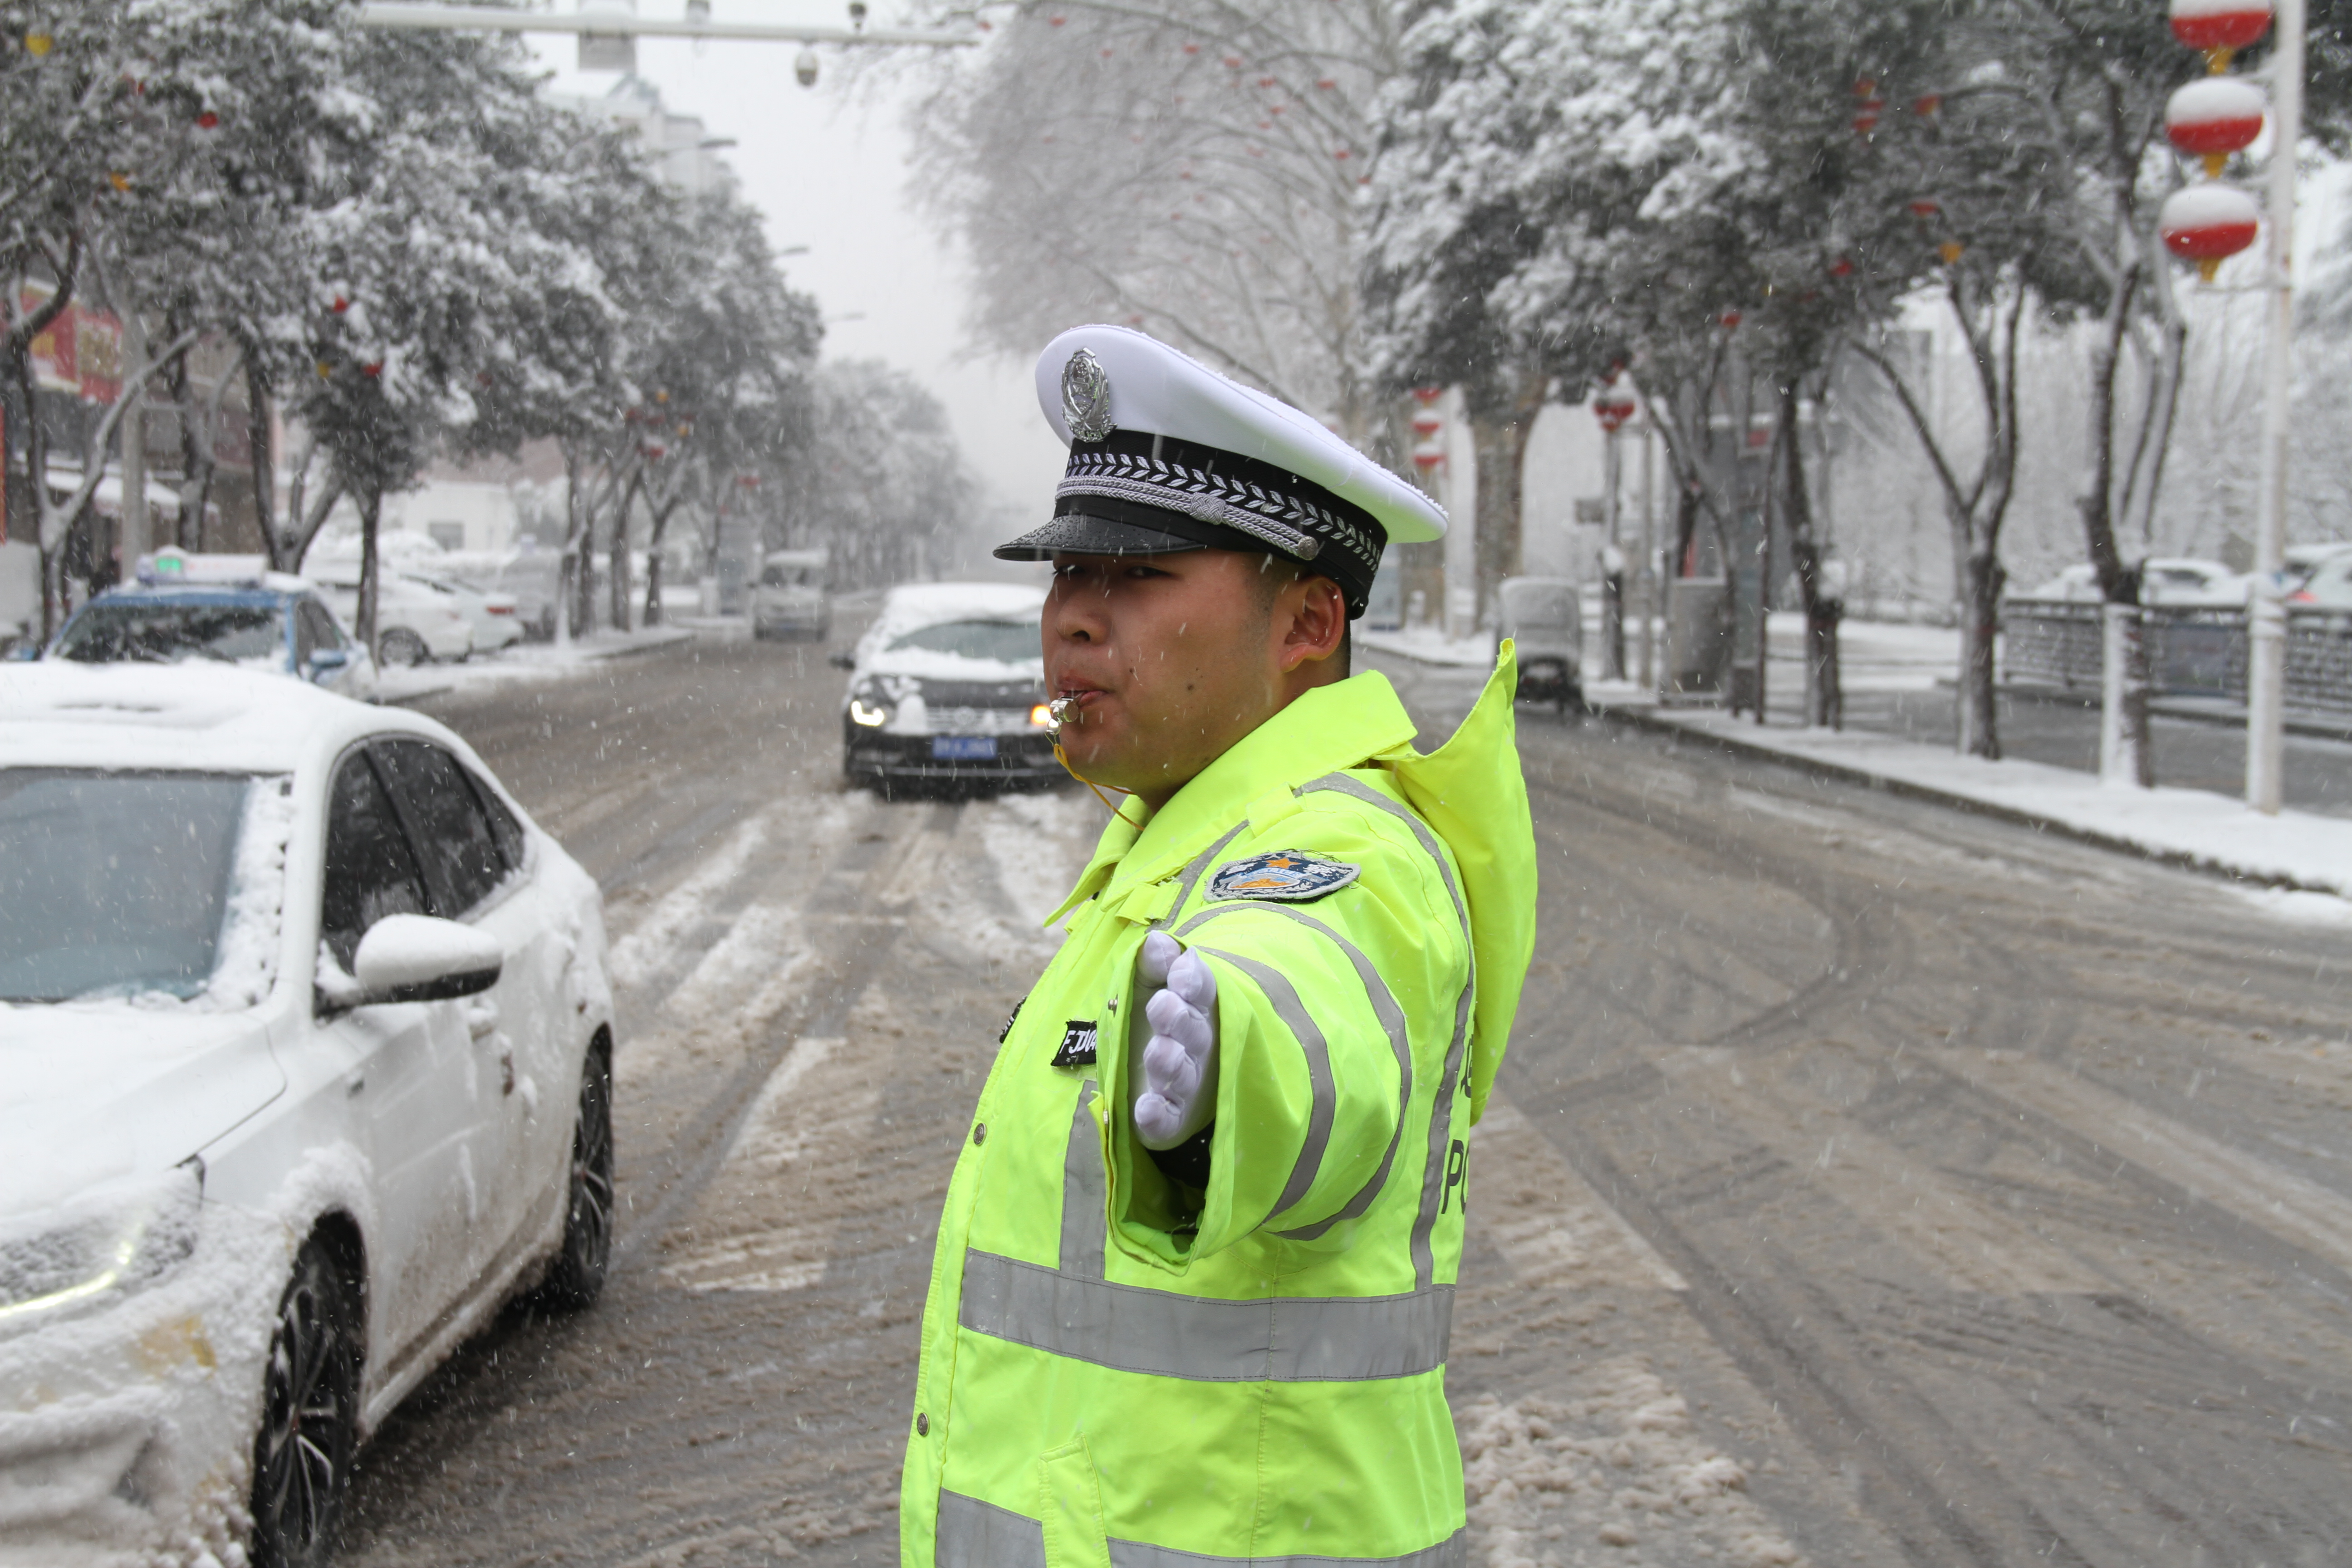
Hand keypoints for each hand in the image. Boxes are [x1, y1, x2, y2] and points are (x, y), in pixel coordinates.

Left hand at [1133, 930, 1217, 1150]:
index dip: (1191, 979)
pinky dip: (1158, 1116)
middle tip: (1163, 1005)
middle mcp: (1196, 1043)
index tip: (1181, 971)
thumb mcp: (1149, 984)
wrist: (1158, 1075)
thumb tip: (1156, 942)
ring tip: (1158, 1053)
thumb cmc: (1156, 1019)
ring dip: (1170, 1063)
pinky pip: (1167, 1117)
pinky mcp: (1172, 1116)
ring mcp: (1187, 1080)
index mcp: (1195, 1005)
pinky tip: (1146, 1110)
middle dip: (1178, 1018)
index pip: (1200, 988)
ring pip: (1182, 1073)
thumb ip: (1151, 963)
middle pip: (1192, 1030)